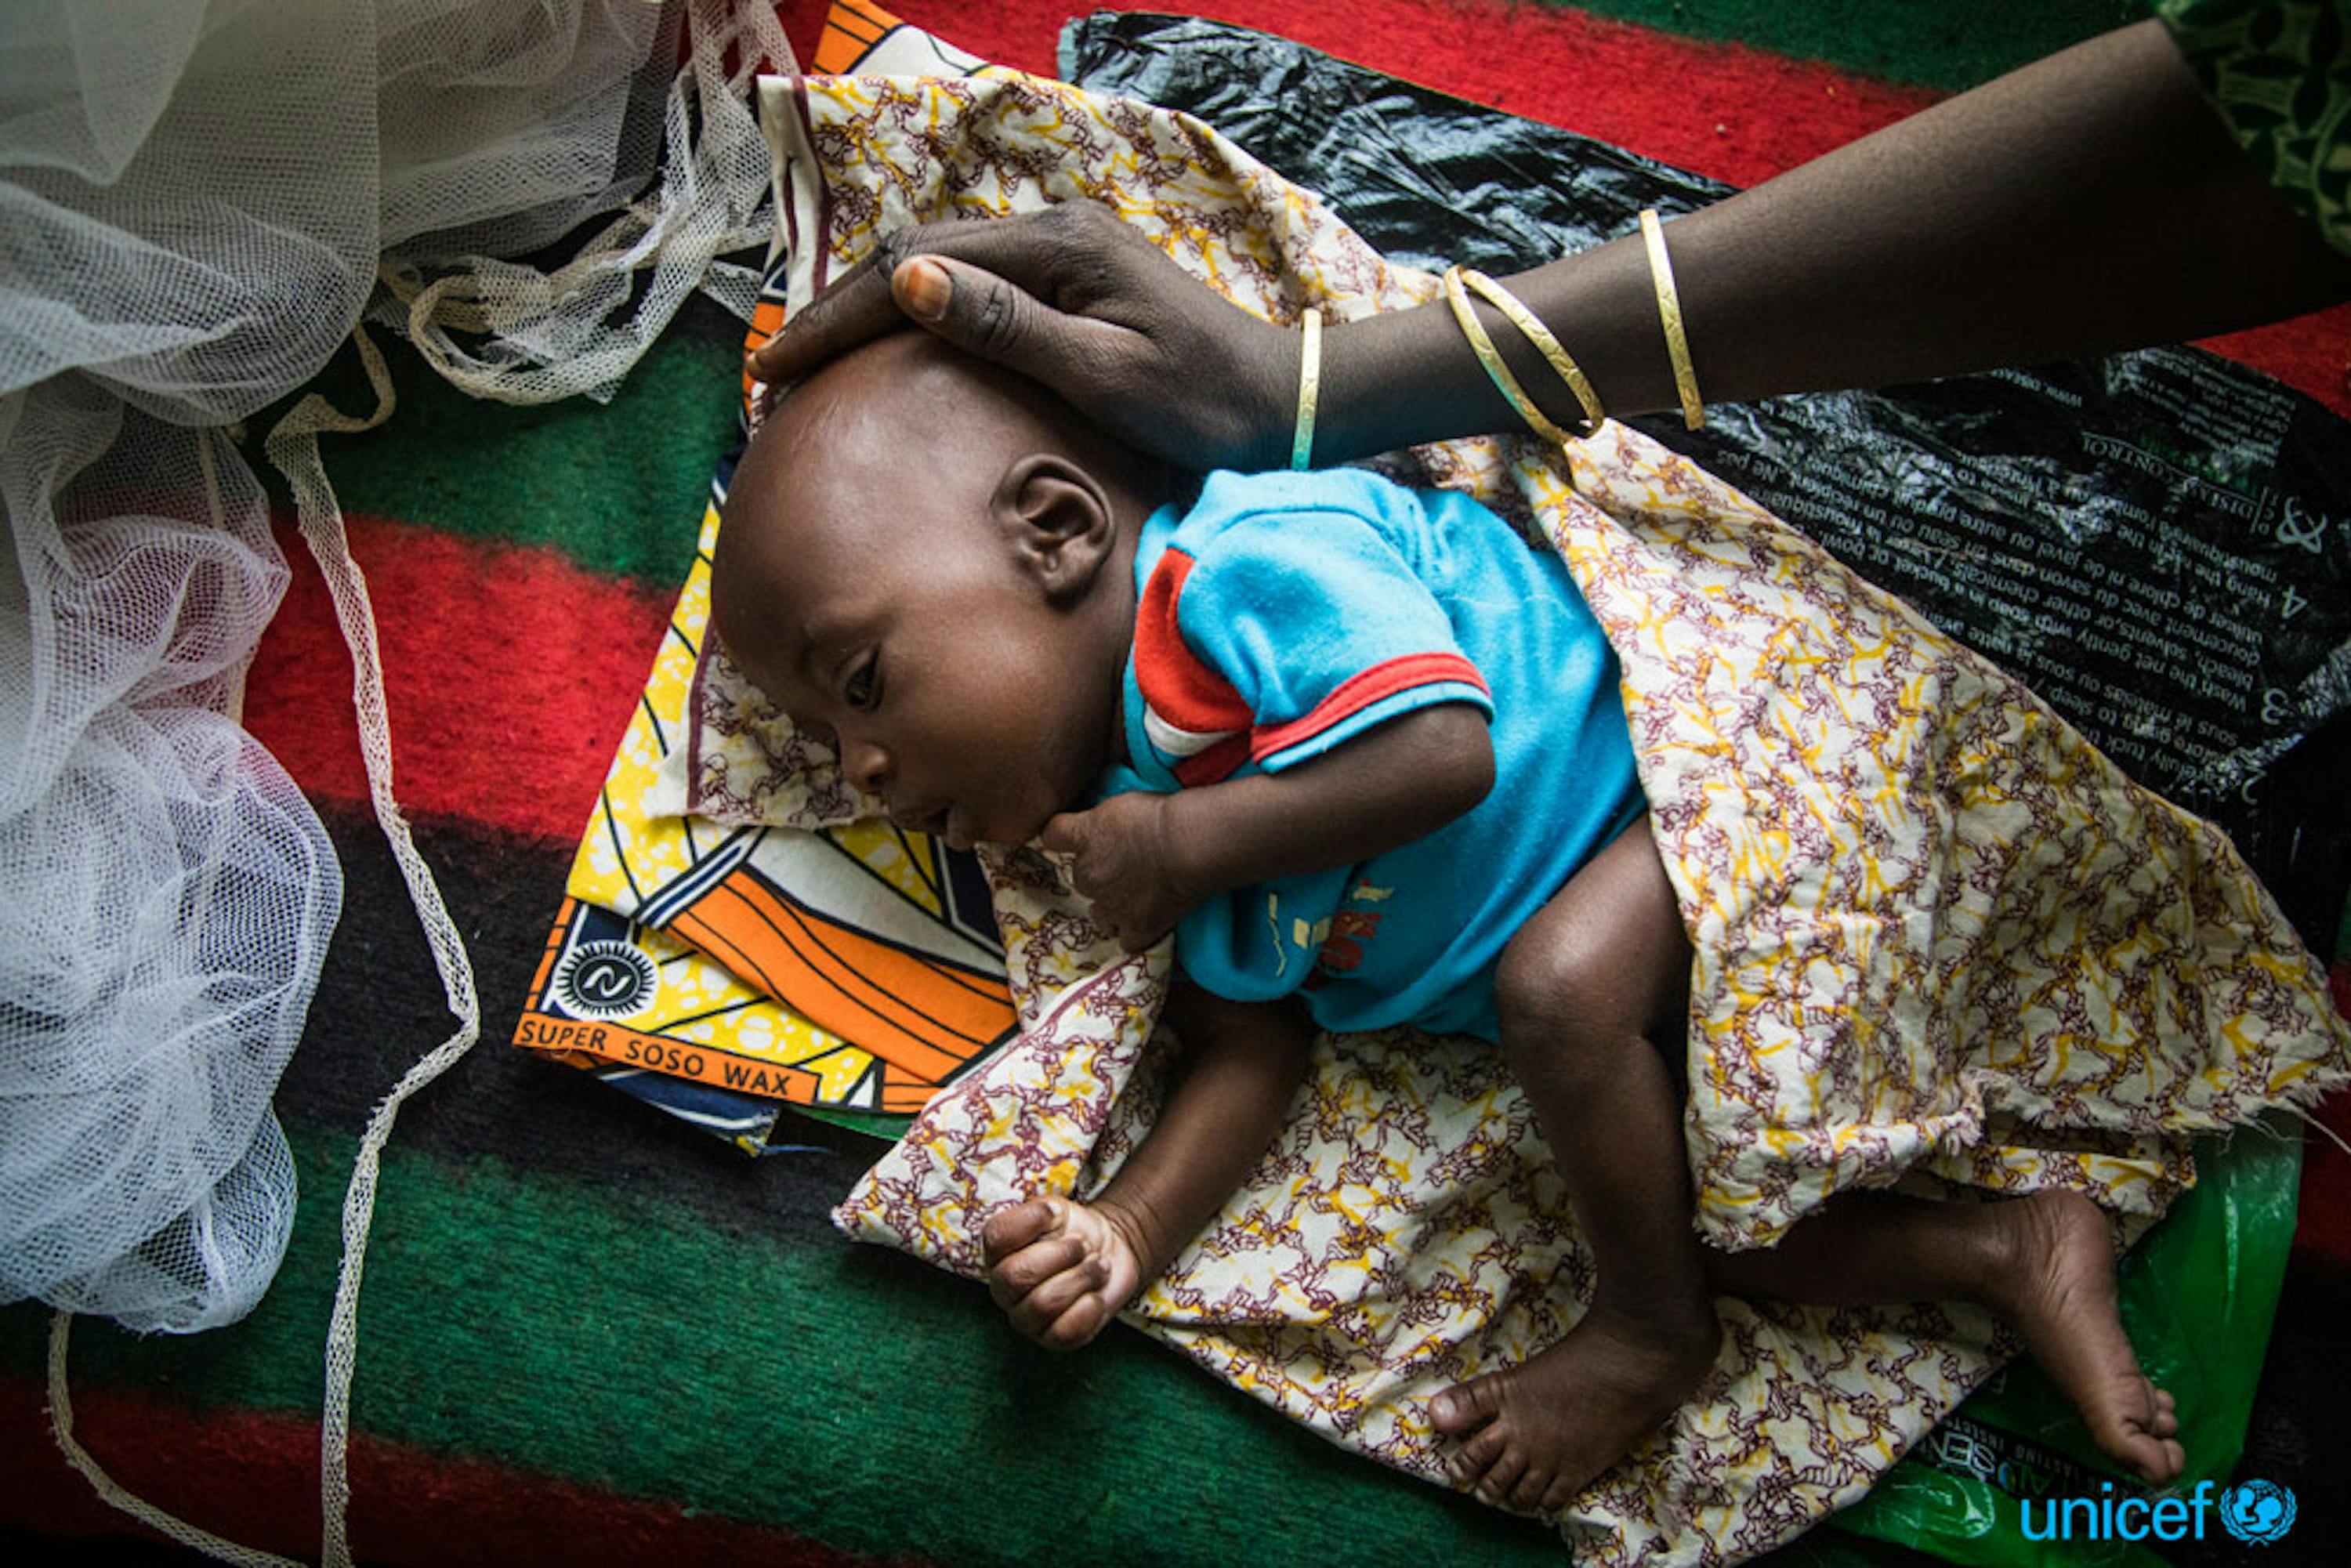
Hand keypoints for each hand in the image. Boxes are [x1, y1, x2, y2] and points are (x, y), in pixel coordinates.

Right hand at [747, 203, 1297, 471]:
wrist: (1276, 401)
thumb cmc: (1199, 402)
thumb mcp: (1102, 373)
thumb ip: (1006, 327)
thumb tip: (908, 283)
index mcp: (1054, 247)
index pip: (912, 269)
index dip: (836, 318)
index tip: (778, 369)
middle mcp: (1051, 232)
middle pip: (914, 258)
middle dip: (837, 313)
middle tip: (775, 376)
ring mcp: (1061, 251)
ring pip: (937, 269)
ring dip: (869, 313)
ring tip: (812, 365)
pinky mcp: (1070, 278)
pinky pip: (971, 288)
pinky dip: (914, 318)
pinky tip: (887, 351)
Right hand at [981, 1195, 1148, 1350]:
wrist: (1108, 1255)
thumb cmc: (1074, 1232)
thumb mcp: (1057, 1210)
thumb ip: (1042, 1209)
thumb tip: (1046, 1212)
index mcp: (998, 1252)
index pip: (996, 1238)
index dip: (1030, 1222)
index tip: (1055, 1213)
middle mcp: (1004, 1288)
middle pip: (1016, 1276)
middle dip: (1061, 1255)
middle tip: (1083, 1245)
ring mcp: (1025, 1318)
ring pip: (1043, 1304)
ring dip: (1081, 1278)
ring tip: (1098, 1266)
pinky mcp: (1052, 1339)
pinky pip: (1065, 1331)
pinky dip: (1089, 1307)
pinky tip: (1095, 1293)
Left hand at [1039, 791, 1190, 950]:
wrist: (1190, 845)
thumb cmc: (1161, 816)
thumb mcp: (1121, 804)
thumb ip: (1100, 820)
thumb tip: (1097, 827)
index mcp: (1084, 837)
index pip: (1053, 835)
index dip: (1063, 837)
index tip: (1073, 837)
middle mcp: (1089, 875)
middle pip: (1080, 877)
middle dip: (1097, 874)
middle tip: (1125, 865)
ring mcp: (1111, 905)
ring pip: (1099, 914)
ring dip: (1111, 907)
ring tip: (1134, 897)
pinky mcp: (1137, 927)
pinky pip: (1127, 941)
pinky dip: (1134, 933)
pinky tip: (1146, 923)